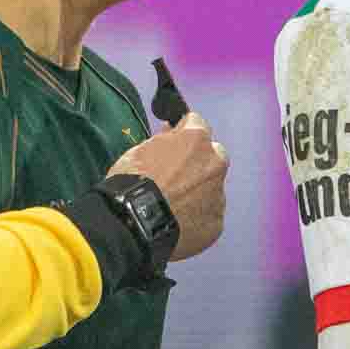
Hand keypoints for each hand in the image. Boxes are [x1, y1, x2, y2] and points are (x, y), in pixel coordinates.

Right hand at [111, 115, 226, 260]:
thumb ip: (164, 140)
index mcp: (196, 140)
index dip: (182, 133)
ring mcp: (218, 195)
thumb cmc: (131, 183)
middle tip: (177, 176)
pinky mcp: (216, 222)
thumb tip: (172, 133)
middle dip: (199, 162)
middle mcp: (214, 163)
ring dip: (199, 191)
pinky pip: (209, 214)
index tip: (174, 143)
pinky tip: (178, 222)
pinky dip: (197, 216)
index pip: (196, 123)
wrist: (133, 225)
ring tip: (173, 205)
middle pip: (213, 155)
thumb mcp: (140, 150)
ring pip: (212, 187)